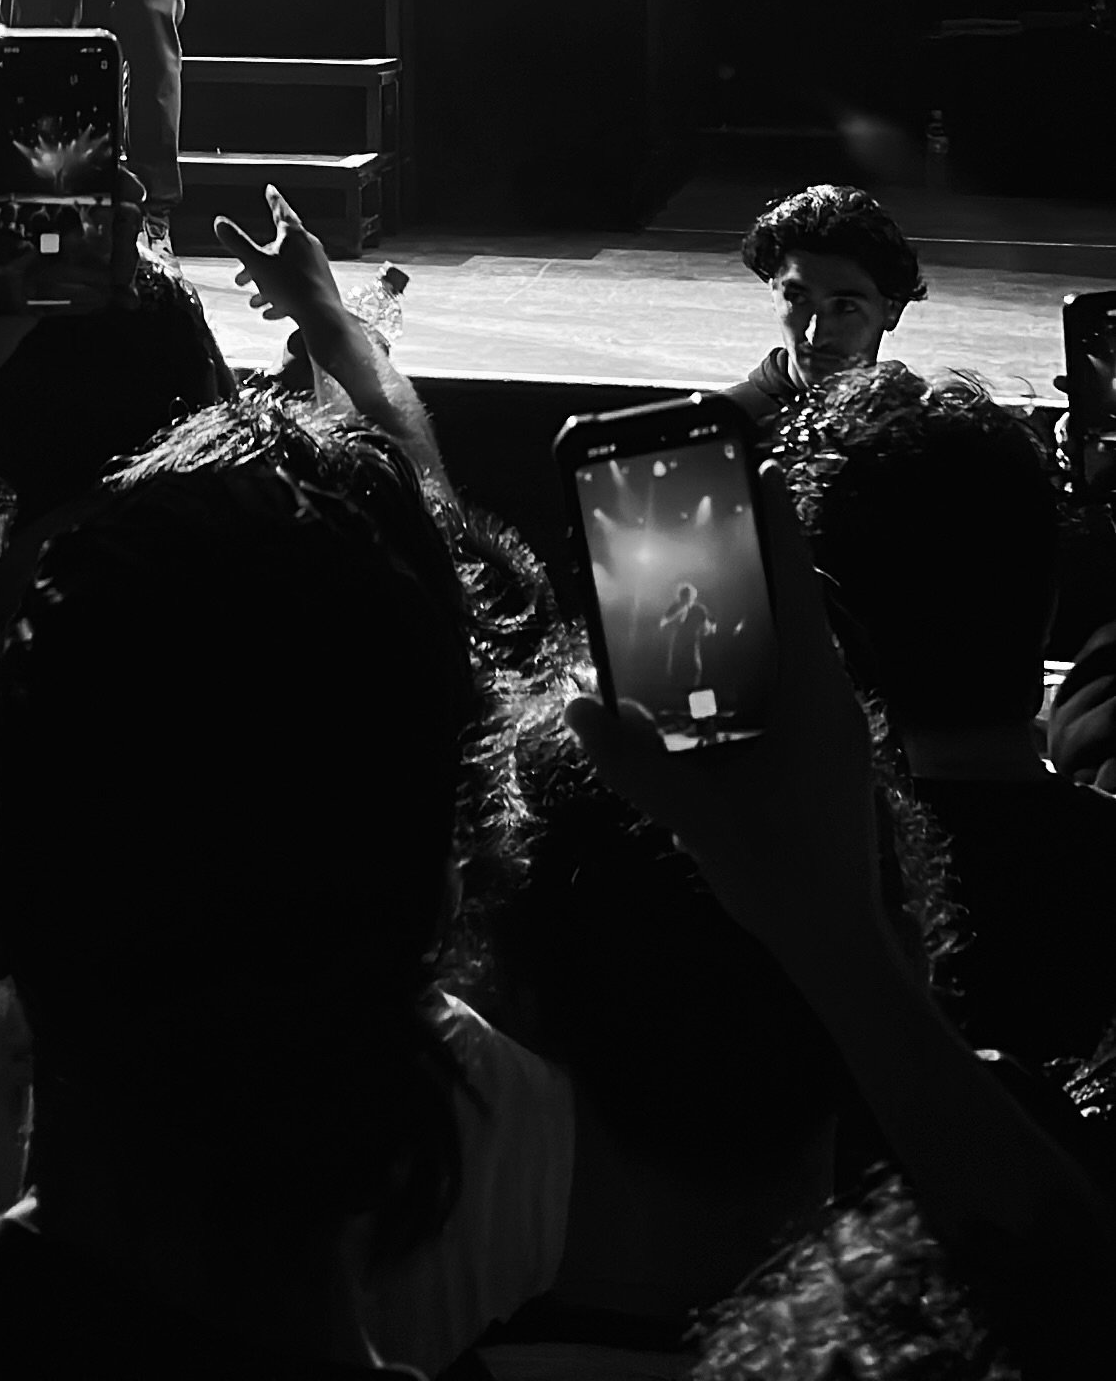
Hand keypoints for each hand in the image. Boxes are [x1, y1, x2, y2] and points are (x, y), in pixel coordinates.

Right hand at [215, 180, 346, 353]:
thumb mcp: (256, 263)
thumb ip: (237, 242)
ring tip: (254, 300)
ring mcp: (316, 266)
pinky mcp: (321, 286)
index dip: (273, 199)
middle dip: (257, 262)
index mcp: (294, 235)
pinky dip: (281, 297)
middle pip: (278, 248)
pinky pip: (296, 288)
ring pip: (285, 271)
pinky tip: (270, 312)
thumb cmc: (290, 287)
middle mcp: (309, 246)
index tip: (270, 189)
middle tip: (242, 276)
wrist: (321, 316)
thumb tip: (219, 222)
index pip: (281, 210)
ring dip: (267, 285)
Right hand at [563, 465, 881, 965]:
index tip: (766, 468)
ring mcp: (834, 727)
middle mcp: (832, 701)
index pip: (799, 590)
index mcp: (814, 700)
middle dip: (753, 563)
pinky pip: (792, 683)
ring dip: (752, 615)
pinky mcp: (826, 751)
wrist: (839, 945)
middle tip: (703, 520)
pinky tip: (710, 672)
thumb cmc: (781, 879)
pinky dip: (756, 660)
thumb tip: (574, 705)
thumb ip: (633, 764)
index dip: (780, 528)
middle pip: (793, 609)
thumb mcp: (697, 819)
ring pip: (793, 647)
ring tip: (695, 586)